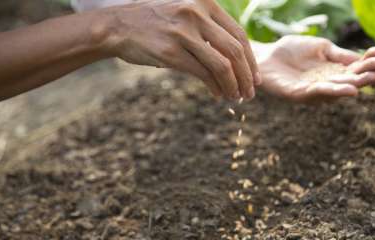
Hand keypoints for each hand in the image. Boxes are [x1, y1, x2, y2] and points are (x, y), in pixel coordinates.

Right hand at [100, 0, 260, 99]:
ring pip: (222, 65)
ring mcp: (183, 33)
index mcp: (205, 4)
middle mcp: (196, 15)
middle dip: (247, 76)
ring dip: (233, 85)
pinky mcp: (171, 52)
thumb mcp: (186, 14)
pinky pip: (202, 74)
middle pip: (235, 50)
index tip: (255, 77)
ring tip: (236, 97)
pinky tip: (218, 95)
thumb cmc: (157, 24)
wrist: (119, 26)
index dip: (251, 59)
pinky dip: (215, 87)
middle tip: (250, 93)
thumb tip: (236, 57)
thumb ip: (209, 28)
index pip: (239, 34)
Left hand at [254, 35, 374, 102]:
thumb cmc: (292, 50)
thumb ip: (339, 54)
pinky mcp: (298, 95)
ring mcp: (312, 91)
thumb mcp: (321, 48)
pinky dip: (331, 91)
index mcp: (333, 71)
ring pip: (334, 91)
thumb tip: (362, 58)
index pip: (355, 68)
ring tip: (365, 82)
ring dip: (350, 86)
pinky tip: (345, 89)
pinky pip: (316, 94)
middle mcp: (326, 83)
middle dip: (365, 77)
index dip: (368, 62)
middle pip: (349, 82)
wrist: (265, 55)